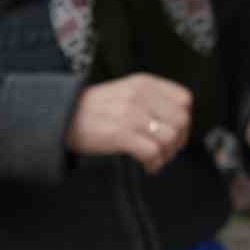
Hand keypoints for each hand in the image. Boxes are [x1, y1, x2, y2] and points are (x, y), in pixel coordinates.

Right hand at [67, 73, 192, 174]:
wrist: (65, 116)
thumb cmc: (96, 110)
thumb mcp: (127, 92)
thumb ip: (152, 100)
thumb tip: (178, 122)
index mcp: (145, 83)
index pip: (184, 100)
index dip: (184, 121)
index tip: (175, 134)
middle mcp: (141, 96)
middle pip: (180, 121)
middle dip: (177, 142)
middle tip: (165, 152)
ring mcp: (131, 114)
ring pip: (169, 138)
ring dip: (166, 155)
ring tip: (155, 160)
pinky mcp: (121, 134)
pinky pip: (152, 152)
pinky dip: (154, 163)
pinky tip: (146, 166)